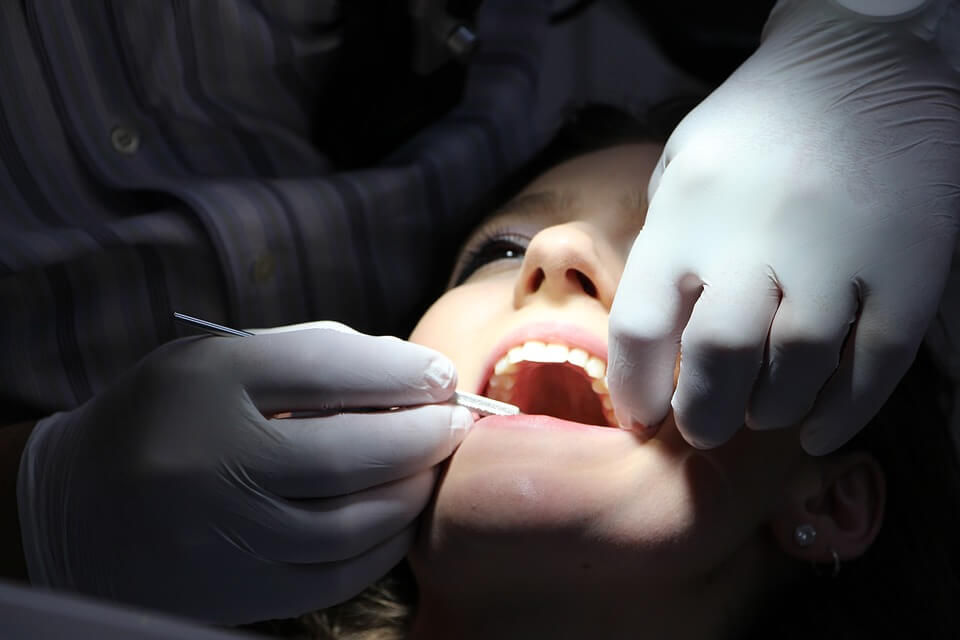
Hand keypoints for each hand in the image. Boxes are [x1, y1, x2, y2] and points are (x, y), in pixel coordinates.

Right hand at [18, 326, 471, 622]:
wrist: (80, 508)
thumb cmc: (170, 416)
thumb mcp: (219, 360)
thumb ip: (310, 354)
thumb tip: (408, 370)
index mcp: (209, 385)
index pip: (326, 368)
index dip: (399, 371)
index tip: (438, 374)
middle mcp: (214, 460)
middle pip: (351, 452)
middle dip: (424, 433)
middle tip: (455, 420)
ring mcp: (226, 534)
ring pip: (354, 521)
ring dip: (413, 490)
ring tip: (433, 464)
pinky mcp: (238, 589)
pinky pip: (337, 574)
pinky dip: (385, 544)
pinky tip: (401, 515)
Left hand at [608, 0, 959, 452]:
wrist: (866, 63)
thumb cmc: (756, 123)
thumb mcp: (682, 164)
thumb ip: (664, 245)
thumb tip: (652, 339)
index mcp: (687, 213)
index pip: (640, 324)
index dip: (635, 388)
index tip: (642, 417)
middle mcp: (756, 237)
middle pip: (718, 356)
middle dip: (703, 413)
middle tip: (702, 428)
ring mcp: (838, 252)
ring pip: (798, 367)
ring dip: (770, 409)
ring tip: (758, 413)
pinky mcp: (909, 267)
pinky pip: (877, 362)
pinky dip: (845, 410)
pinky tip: (818, 428)